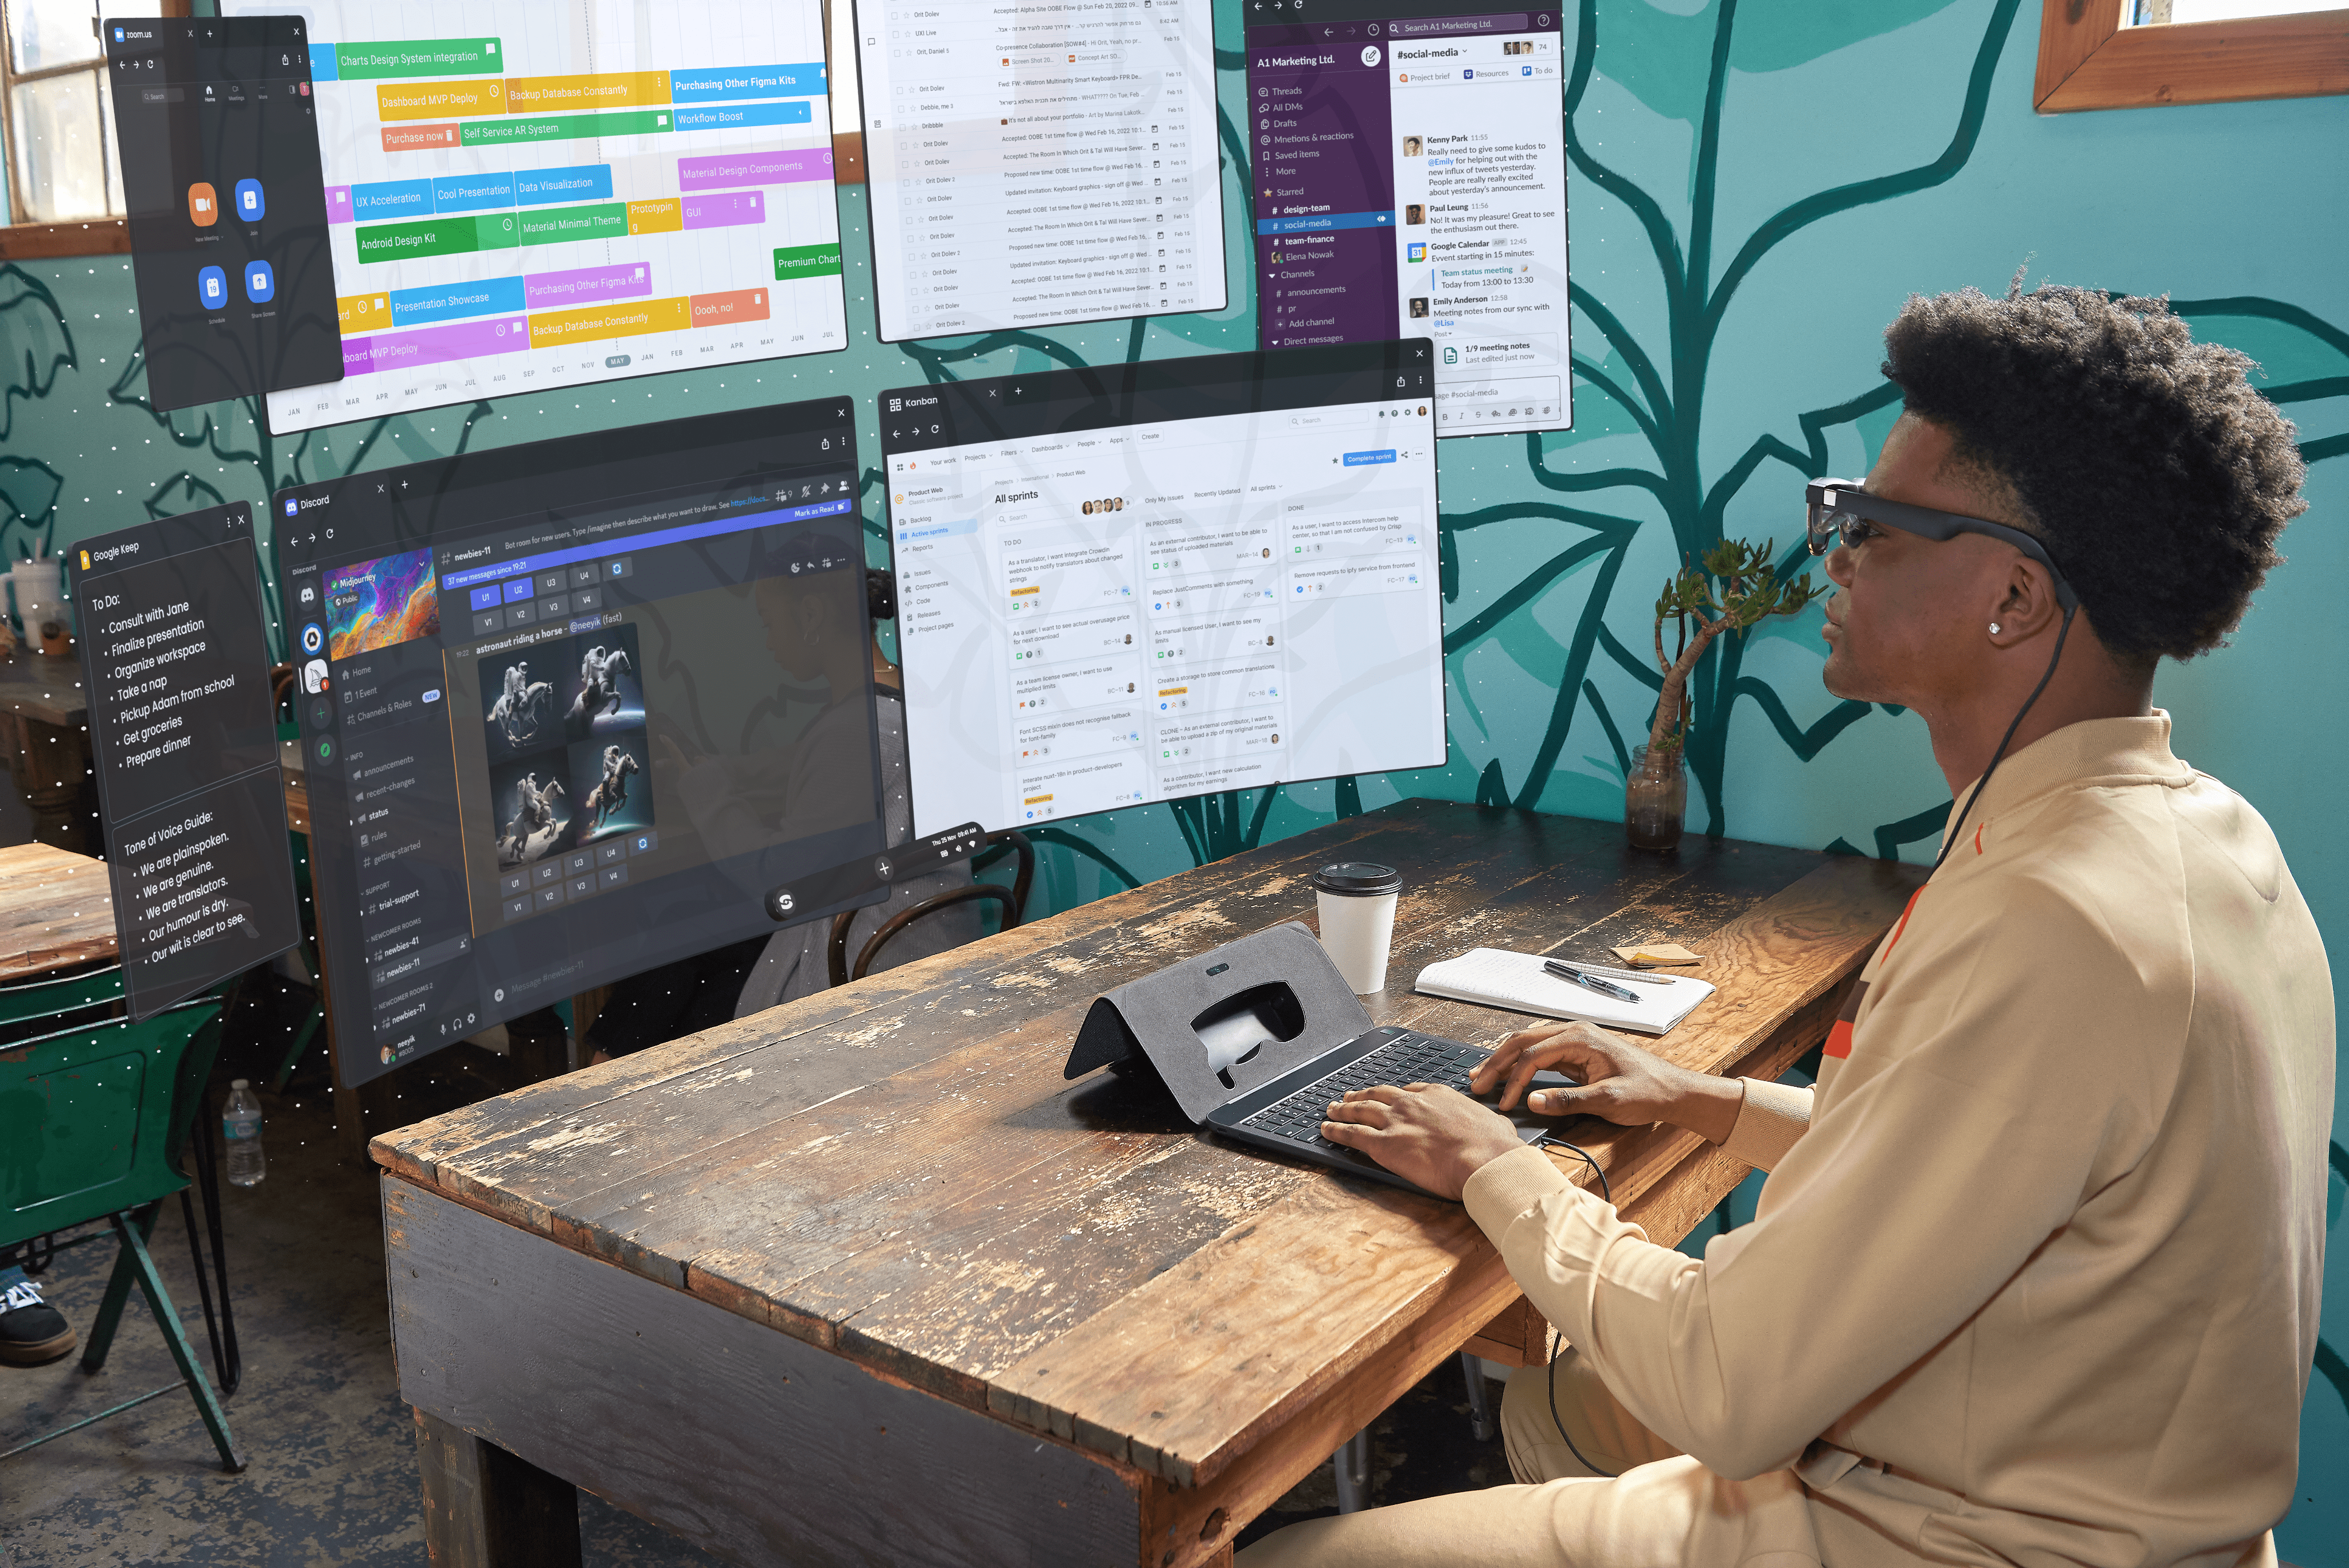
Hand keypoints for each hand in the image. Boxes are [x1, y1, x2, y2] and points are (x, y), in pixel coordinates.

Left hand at [1319, 1083, 1524, 1199]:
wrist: (1484, 1159)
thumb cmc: (1493, 1146)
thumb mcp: (1494, 1124)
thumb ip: (1486, 1123)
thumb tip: (1497, 1127)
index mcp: (1438, 1095)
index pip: (1409, 1091)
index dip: (1395, 1095)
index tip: (1390, 1097)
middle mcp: (1412, 1104)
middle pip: (1379, 1095)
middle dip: (1363, 1095)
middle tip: (1351, 1096)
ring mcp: (1396, 1122)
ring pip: (1360, 1111)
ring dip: (1343, 1109)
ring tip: (1332, 1108)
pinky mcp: (1384, 1145)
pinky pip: (1353, 1134)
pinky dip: (1336, 1130)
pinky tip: (1327, 1129)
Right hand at [1468, 1020, 1741, 1144]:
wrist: (1674, 1091)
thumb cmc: (1648, 1092)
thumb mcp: (1609, 1100)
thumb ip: (1568, 1100)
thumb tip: (1532, 1101)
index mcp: (1580, 1038)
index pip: (1533, 1055)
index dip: (1513, 1080)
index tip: (1503, 1103)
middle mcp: (1574, 1033)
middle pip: (1523, 1042)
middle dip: (1497, 1063)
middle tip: (1475, 1084)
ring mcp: (1575, 1042)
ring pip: (1528, 1046)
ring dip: (1505, 1062)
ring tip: (1481, 1077)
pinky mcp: (1577, 1054)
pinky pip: (1540, 1056)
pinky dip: (1521, 1066)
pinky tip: (1507, 1076)